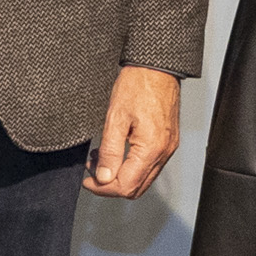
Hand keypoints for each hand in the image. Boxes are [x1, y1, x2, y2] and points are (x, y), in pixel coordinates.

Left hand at [87, 65, 180, 197]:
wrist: (157, 68)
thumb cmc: (138, 85)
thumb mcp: (115, 118)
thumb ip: (109, 151)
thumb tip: (104, 177)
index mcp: (151, 148)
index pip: (126, 186)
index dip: (103, 188)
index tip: (88, 180)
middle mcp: (163, 152)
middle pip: (136, 188)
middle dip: (111, 185)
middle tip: (93, 173)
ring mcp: (168, 148)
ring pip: (143, 179)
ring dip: (121, 175)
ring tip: (102, 159)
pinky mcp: (168, 142)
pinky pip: (150, 166)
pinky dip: (132, 166)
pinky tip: (118, 152)